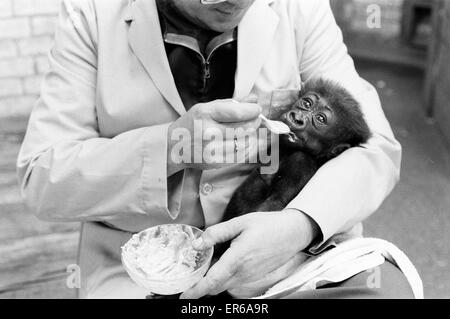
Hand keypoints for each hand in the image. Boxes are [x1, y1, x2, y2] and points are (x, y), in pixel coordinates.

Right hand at [167, 99, 263, 175]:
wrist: (174, 148)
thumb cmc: (191, 125)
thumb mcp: (206, 108)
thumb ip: (230, 103)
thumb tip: (253, 99)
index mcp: (205, 115)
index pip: (235, 112)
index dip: (251, 110)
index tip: (257, 108)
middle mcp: (208, 133)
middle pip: (242, 128)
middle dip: (254, 122)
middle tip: (256, 118)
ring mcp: (213, 150)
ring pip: (244, 143)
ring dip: (252, 135)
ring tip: (249, 129)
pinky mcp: (217, 162)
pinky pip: (240, 155)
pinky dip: (247, 147)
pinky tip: (244, 141)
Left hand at [180, 209, 318, 298]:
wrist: (293, 232)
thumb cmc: (268, 225)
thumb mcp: (240, 223)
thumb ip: (217, 233)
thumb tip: (198, 243)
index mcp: (237, 259)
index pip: (212, 281)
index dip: (196, 291)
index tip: (184, 295)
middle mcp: (243, 273)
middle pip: (216, 288)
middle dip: (200, 288)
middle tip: (188, 282)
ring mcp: (250, 277)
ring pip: (225, 286)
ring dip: (212, 284)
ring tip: (201, 272)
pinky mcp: (255, 276)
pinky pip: (234, 283)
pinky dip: (223, 280)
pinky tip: (221, 267)